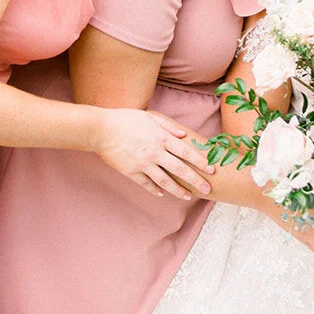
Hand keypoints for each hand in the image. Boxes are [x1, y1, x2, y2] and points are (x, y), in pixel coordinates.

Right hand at [95, 110, 214, 199]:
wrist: (101, 129)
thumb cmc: (126, 119)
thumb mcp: (150, 117)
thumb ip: (168, 127)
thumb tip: (183, 135)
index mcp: (161, 138)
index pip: (186, 152)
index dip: (200, 161)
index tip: (211, 169)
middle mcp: (155, 153)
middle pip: (180, 169)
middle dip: (196, 180)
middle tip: (207, 188)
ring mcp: (143, 164)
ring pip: (165, 181)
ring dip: (178, 190)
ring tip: (188, 196)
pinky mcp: (131, 172)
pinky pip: (146, 184)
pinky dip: (156, 190)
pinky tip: (163, 194)